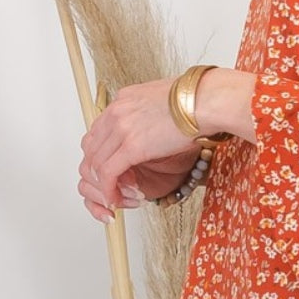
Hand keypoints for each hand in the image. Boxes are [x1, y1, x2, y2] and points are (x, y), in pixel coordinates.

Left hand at [79, 78, 202, 221]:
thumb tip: (151, 126)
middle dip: (99, 173)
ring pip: (96, 164)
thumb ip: (148, 113)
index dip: (100, 155)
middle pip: (91, 149)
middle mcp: (117, 112)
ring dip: (104, 185)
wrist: (207, 101)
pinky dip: (109, 190)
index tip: (110, 169)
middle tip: (112, 187)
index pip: (96, 132)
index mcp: (123, 100)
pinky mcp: (132, 146)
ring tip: (117, 197)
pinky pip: (109, 173)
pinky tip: (116, 199)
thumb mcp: (162, 101)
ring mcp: (122, 128)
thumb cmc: (196, 101)